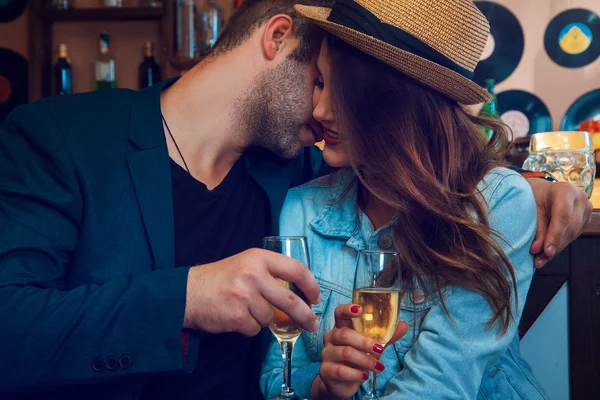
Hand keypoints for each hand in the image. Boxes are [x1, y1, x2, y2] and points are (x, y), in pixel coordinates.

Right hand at [183, 248, 320, 335]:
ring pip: (271, 317)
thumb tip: (300, 292)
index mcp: (258, 257)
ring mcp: (245, 296)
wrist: (186, 293)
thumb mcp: (245, 263)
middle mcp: (253, 274)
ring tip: (246, 309)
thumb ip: (269, 272)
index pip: (296, 270)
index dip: (312, 286)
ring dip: (263, 319)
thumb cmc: (219, 279)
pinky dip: (248, 327)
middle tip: (313, 325)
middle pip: (291, 301)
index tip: (317, 297)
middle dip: (306, 316)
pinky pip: (255, 329)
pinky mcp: (237, 316)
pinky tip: (236, 317)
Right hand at [311, 304, 408, 399]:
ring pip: (345, 352)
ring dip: (365, 360)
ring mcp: (327, 354)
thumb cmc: (356, 359)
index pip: (339, 313)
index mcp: (341, 327)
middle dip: (364, 342)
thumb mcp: (371, 346)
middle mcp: (331, 338)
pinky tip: (365, 376)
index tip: (360, 310)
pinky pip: (341, 370)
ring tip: (378, 367)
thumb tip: (403, 325)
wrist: (341, 383)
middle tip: (380, 349)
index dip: (347, 310)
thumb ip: (385, 336)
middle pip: (344, 334)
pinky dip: (356, 374)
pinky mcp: (326, 371)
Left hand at [527, 178, 592, 267]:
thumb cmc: (536, 196)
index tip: (547, 251)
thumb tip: (536, 250)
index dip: (555, 235)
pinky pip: (574, 235)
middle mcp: (580, 198)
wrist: (545, 191)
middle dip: (554, 246)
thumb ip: (537, 229)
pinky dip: (560, 245)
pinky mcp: (586, 219)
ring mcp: (586, 209)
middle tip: (538, 260)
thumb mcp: (533, 209)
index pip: (562, 216)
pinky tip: (548, 252)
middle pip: (570, 228)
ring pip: (573, 234)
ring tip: (540, 260)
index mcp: (566, 191)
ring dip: (557, 248)